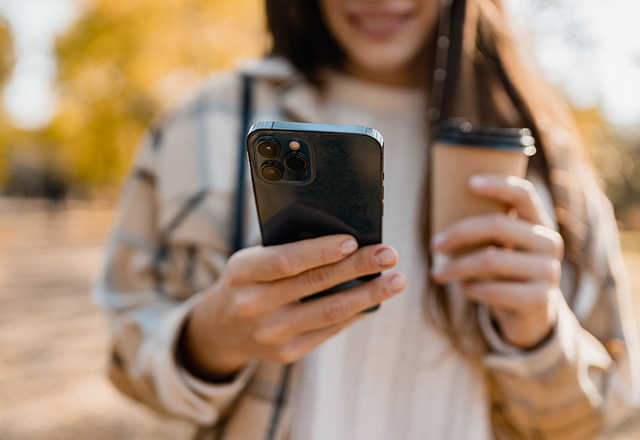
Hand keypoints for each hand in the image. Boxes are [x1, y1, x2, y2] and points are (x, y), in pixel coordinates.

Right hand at [180, 235, 405, 377]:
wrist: (221, 328)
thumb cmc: (247, 281)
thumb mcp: (252, 260)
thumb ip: (287, 250)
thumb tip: (345, 244)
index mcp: (242, 273)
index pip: (286, 261)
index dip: (320, 252)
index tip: (352, 240)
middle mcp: (253, 306)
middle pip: (315, 285)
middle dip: (357, 268)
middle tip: (389, 255)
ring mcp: (271, 334)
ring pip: (329, 312)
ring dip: (368, 295)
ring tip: (396, 280)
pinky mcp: (286, 353)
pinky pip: (328, 330)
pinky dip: (355, 313)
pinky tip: (374, 300)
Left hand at [430, 174, 563, 349]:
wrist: (531, 315)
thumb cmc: (506, 272)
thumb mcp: (502, 246)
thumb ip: (487, 229)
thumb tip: (444, 205)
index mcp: (539, 223)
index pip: (524, 194)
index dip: (498, 185)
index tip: (469, 182)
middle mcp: (549, 243)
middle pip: (498, 225)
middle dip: (459, 233)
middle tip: (434, 244)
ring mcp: (548, 272)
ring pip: (491, 259)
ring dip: (457, 267)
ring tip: (437, 273)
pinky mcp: (540, 300)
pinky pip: (494, 290)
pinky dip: (471, 289)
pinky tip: (463, 288)